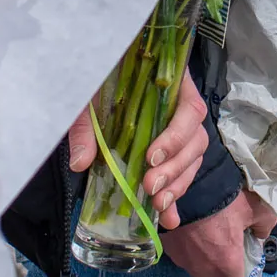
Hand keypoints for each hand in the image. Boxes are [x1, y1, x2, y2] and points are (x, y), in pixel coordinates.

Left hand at [67, 73, 208, 228]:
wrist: (107, 58)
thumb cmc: (104, 72)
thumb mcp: (91, 92)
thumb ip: (86, 124)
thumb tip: (80, 162)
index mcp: (173, 83)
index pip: (189, 110)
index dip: (175, 136)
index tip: (151, 157)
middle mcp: (183, 105)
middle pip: (196, 140)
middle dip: (175, 168)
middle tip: (150, 187)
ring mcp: (180, 128)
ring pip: (193, 158)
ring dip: (178, 184)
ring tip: (158, 204)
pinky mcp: (171, 147)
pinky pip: (183, 170)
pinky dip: (176, 194)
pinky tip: (168, 218)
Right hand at [163, 191, 261, 276]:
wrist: (187, 183)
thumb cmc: (224, 197)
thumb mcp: (254, 208)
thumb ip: (263, 224)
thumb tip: (261, 233)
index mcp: (228, 264)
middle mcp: (203, 269)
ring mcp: (182, 260)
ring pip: (191, 275)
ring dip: (199, 267)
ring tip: (205, 242)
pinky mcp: (167, 247)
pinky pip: (179, 255)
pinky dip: (187, 249)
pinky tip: (192, 231)